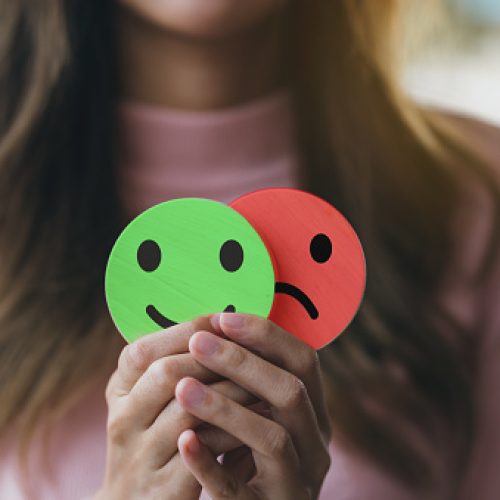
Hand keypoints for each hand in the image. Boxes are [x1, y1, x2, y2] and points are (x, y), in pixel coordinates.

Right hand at [95, 316, 256, 499]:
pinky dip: (235, 426)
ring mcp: (141, 457)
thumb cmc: (153, 442)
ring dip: (232, 389)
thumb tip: (216, 326)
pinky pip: (205, 447)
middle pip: (165, 373)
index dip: (184, 331)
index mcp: (117, 393)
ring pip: (188, 408)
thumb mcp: (148, 402)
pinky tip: (258, 415)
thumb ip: (172, 368)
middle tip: (249, 347)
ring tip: (262, 378)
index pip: (141, 351)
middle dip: (214, 356)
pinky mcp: (166, 488)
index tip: (221, 320)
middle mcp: (123, 422)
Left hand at [176, 313, 331, 499]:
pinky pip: (238, 490)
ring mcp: (297, 482)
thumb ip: (252, 381)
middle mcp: (316, 445)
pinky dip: (210, 463)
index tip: (223, 318)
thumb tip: (215, 324)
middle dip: (242, 362)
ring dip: (225, 408)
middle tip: (197, 342)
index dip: (267, 335)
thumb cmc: (251, 455)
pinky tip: (184, 441)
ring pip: (272, 437)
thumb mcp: (262, 416)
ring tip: (182, 387)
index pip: (304, 360)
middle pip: (291, 392)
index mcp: (314, 413)